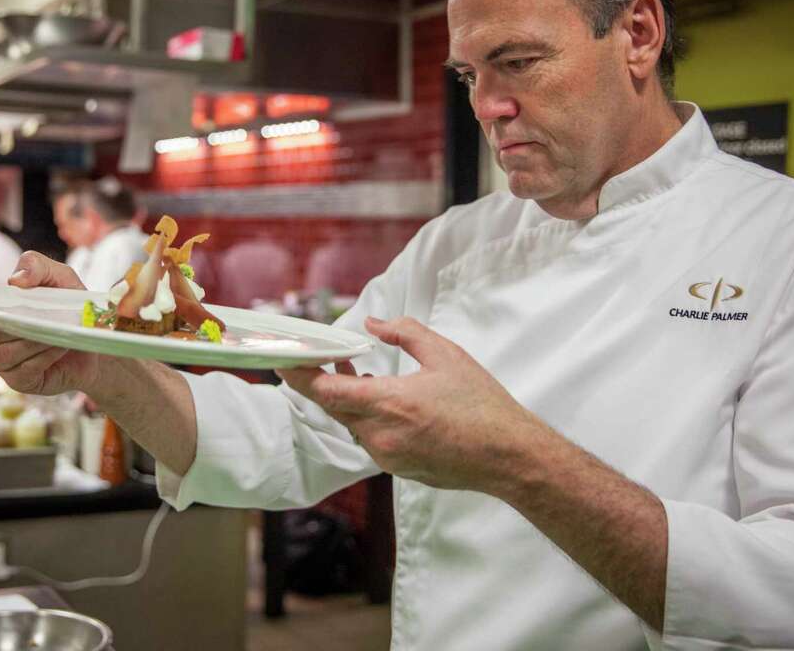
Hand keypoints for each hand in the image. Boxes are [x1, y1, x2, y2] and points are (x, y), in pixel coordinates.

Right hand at [0, 251, 104, 396]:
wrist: (93, 342)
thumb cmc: (70, 307)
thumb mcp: (61, 278)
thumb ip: (38, 266)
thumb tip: (15, 280)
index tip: (14, 302)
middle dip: (20, 324)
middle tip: (49, 318)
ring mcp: (3, 363)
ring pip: (7, 353)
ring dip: (35, 342)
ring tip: (60, 332)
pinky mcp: (19, 381)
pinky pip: (23, 371)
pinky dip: (44, 357)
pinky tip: (60, 346)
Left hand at [279, 316, 545, 492]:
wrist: (510, 457)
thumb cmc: (481, 404)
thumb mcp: (445, 354)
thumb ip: (404, 333)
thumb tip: (372, 323)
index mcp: (389, 404)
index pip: (325, 390)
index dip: (299, 374)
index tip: (283, 359)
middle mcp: (381, 435)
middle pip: (333, 406)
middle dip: (322, 381)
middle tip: (322, 355)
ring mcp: (388, 457)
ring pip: (352, 423)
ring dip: (347, 398)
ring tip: (354, 370)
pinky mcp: (398, 469)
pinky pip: (370, 438)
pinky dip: (367, 416)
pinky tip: (381, 399)